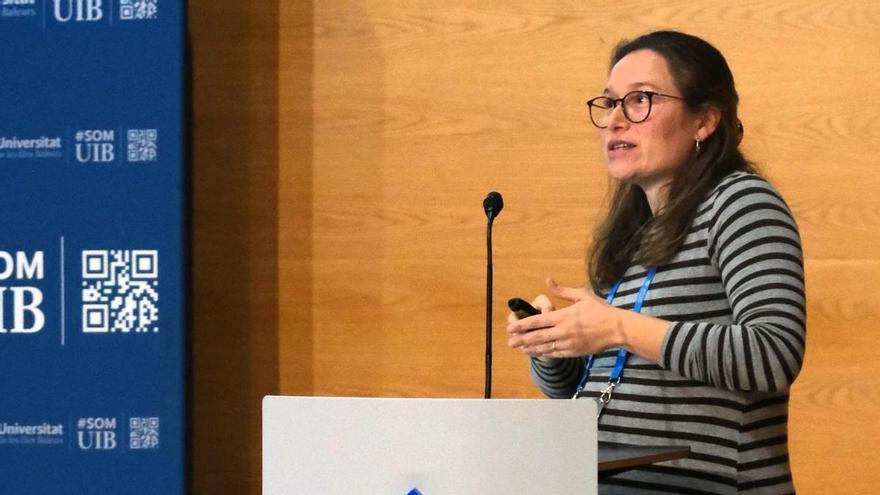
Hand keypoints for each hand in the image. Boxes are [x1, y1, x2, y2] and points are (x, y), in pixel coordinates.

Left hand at [506, 278, 621, 358]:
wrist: (617, 329)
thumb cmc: (600, 310)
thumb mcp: (582, 295)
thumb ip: (563, 291)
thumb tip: (548, 281)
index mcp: (563, 316)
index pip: (537, 321)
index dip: (522, 325)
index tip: (511, 327)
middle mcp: (563, 331)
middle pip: (537, 336)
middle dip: (521, 339)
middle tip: (509, 341)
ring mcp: (568, 343)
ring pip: (544, 347)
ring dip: (529, 348)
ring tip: (518, 348)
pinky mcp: (574, 352)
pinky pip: (555, 354)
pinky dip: (543, 354)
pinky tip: (535, 353)